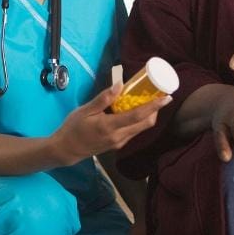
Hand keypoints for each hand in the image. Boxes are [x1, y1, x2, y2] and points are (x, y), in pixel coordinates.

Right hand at [52, 84, 171, 164]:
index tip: (167, 98)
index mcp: (110, 126)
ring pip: (141, 128)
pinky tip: (134, 110)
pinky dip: (139, 120)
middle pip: (146, 123)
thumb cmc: (73, 128)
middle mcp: (119, 137)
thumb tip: (120, 85)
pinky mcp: (118, 144)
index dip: (154, 106)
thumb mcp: (85, 110)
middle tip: (158, 94)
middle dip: (155, 109)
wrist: (66, 150)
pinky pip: (134, 131)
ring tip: (148, 99)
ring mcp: (119, 142)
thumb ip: (103, 99)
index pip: (138, 115)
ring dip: (148, 115)